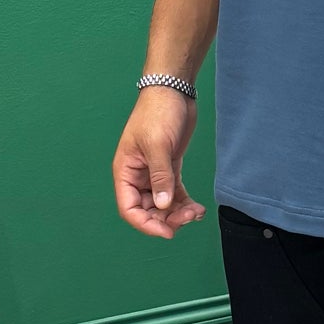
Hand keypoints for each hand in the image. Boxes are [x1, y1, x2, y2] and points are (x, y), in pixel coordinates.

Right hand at [114, 88, 205, 238]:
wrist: (174, 91)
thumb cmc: (158, 112)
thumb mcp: (157, 145)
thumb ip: (160, 177)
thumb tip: (163, 205)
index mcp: (125, 171)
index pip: (129, 208)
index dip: (145, 224)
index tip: (167, 232)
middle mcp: (137, 176)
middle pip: (147, 210)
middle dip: (166, 219)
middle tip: (187, 218)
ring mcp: (154, 173)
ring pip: (163, 204)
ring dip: (178, 214)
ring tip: (196, 212)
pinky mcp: (169, 168)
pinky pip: (174, 194)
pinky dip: (185, 203)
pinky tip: (197, 208)